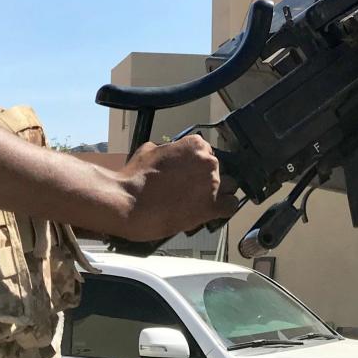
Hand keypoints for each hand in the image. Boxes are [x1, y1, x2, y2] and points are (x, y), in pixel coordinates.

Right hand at [116, 137, 238, 240]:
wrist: (127, 202)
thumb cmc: (134, 178)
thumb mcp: (150, 150)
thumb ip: (169, 149)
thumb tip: (172, 153)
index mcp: (195, 145)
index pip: (208, 152)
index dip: (198, 165)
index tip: (190, 173)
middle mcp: (208, 161)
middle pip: (219, 170)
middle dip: (207, 179)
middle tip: (191, 189)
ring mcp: (211, 184)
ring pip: (230, 187)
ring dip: (220, 193)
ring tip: (202, 201)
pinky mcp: (210, 207)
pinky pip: (230, 206)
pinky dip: (224, 209)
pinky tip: (214, 212)